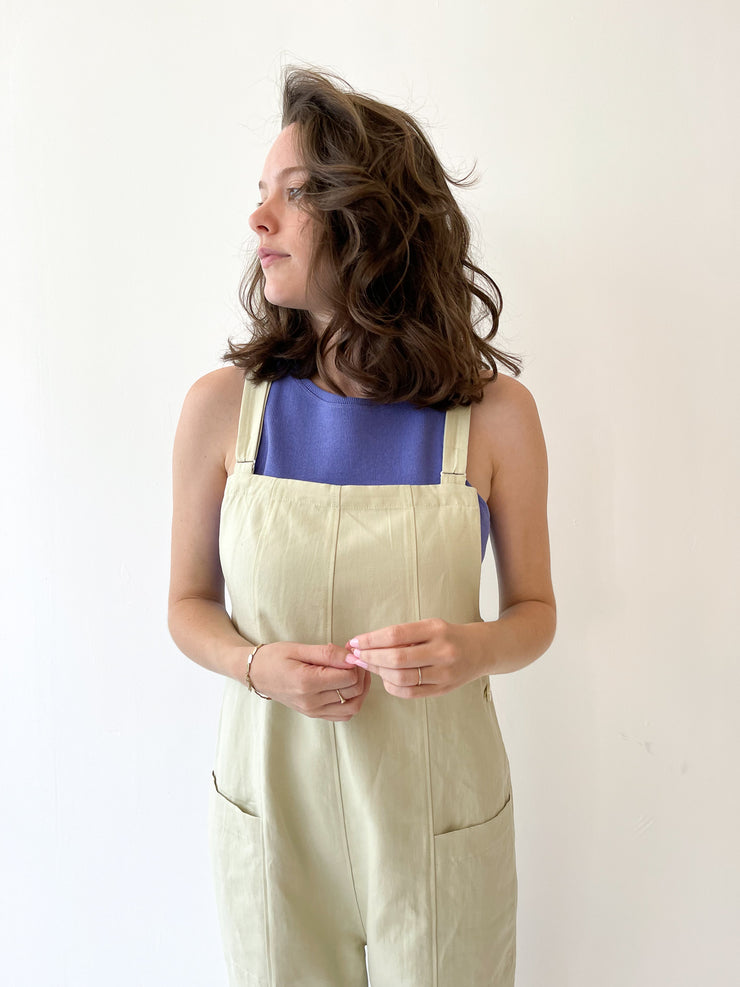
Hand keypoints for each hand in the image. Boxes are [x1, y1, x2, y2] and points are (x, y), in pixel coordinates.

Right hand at [248, 641, 370, 720]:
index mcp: (306, 683)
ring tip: (355, 673)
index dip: (355, 663)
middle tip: (354, 659)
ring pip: (352, 707)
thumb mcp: (299, 648)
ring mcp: (313, 711)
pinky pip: (343, 715)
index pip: (348, 678)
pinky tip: (347, 686)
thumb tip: (352, 657)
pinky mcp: (314, 714)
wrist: (256, 673)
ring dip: (360, 690)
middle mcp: (311, 702)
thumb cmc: (275, 657)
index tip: (350, 652)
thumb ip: (327, 654)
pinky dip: (352, 702)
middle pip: (353, 692)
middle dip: (360, 674)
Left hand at [344, 618, 484, 697]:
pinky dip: (392, 687)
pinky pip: (410, 692)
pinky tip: (385, 679)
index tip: (355, 641)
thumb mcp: (430, 626)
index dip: (371, 639)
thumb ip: (404, 635)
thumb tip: (367, 644)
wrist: (482, 650)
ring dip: (378, 673)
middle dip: (370, 657)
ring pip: (401, 678)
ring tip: (367, 666)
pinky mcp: (443, 689)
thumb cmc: (449, 636)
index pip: (395, 634)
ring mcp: (444, 673)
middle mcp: (442, 651)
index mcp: (436, 629)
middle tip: (355, 656)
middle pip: (396, 658)